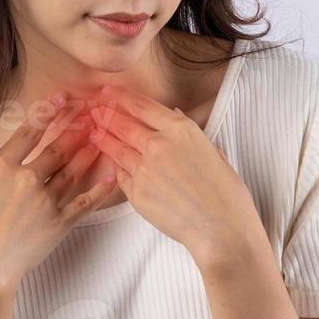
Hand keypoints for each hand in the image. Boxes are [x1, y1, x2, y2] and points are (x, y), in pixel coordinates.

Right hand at [0, 93, 117, 295]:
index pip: (29, 131)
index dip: (48, 111)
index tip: (62, 98)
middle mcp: (25, 178)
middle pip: (57, 146)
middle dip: (76, 126)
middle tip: (92, 112)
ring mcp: (44, 200)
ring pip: (73, 169)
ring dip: (89, 150)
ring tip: (101, 135)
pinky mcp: (59, 223)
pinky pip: (85, 201)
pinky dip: (100, 188)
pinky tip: (112, 175)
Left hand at [87, 83, 261, 262]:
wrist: (221, 229)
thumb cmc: (225, 192)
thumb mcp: (212, 150)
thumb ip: (188, 132)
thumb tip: (172, 115)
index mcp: (180, 130)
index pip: (142, 106)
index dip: (121, 96)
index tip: (107, 90)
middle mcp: (158, 145)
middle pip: (122, 124)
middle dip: (105, 114)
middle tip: (92, 109)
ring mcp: (144, 169)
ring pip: (115, 148)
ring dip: (102, 138)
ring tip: (92, 132)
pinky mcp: (136, 193)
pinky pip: (120, 175)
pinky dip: (115, 167)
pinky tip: (110, 162)